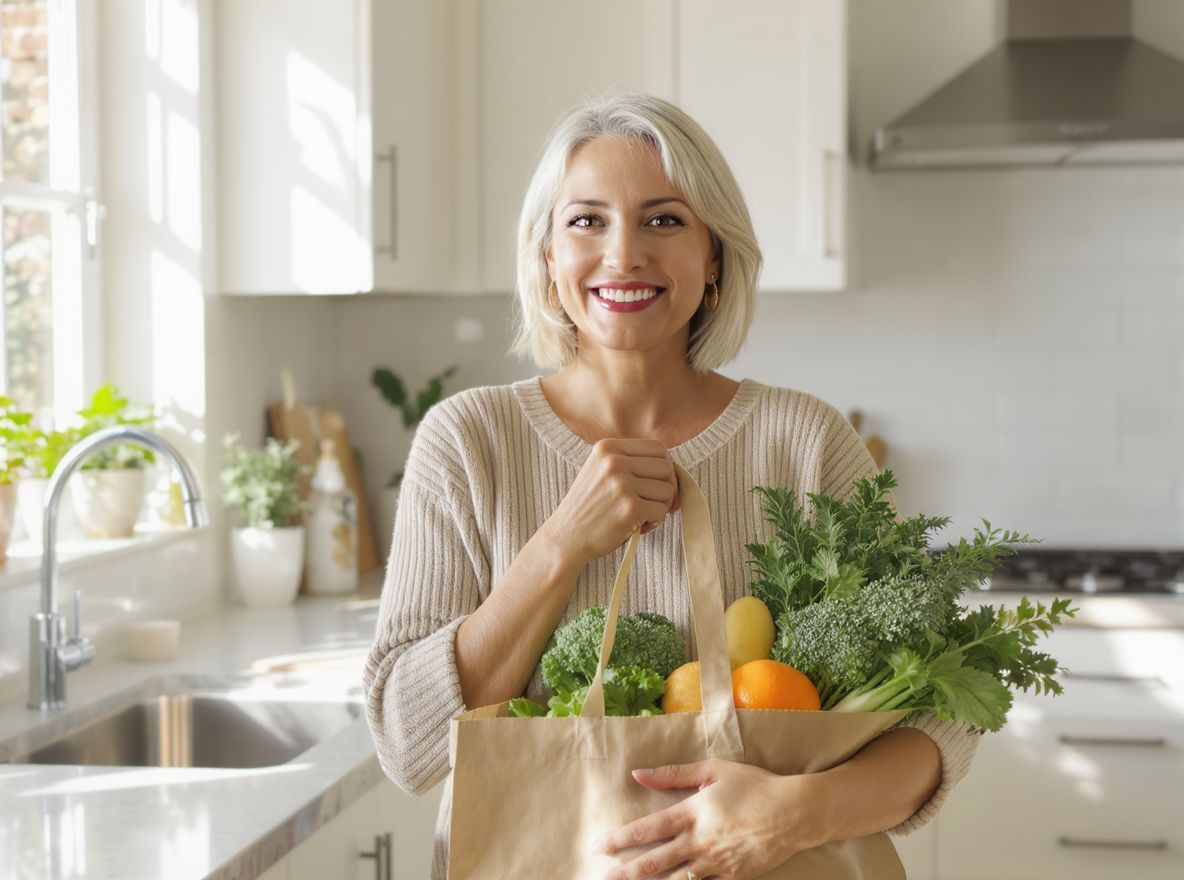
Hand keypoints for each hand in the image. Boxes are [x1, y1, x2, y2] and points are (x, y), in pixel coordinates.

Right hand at [545, 438, 679, 565]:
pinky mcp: (630, 508)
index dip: (663, 467)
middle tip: (654, 503)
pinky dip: (655, 521)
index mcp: (607, 447)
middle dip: (666, 487)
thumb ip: (629, 461)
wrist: (567, 536)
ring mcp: (622, 484)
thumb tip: (671, 466)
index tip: (657, 484)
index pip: (657, 448)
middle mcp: (614, 462)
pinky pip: (662, 511)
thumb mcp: (600, 470)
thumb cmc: (589, 506)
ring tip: (643, 515)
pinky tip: (639, 526)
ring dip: (661, 506)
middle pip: (666, 467)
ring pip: (667, 490)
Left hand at [593, 759, 820, 879]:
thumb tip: (638, 774)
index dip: (621, 838)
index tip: (599, 844)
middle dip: (626, 871)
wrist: (793, 812)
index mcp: (694, 812)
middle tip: (602, 877)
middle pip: (655, 861)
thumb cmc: (753, 785)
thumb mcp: (714, 770)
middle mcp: (700, 841)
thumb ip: (674, 773)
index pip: (648, 828)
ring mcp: (716, 864)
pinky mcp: (732, 879)